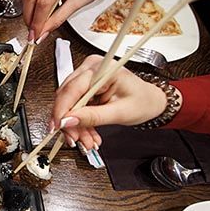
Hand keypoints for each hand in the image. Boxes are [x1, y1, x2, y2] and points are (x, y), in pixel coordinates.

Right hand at [22, 0, 137, 40]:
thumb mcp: (80, 1)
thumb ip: (59, 18)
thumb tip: (42, 32)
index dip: (38, 20)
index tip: (36, 35)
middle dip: (30, 16)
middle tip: (32, 33)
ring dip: (30, 11)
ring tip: (35, 26)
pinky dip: (34, 4)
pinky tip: (37, 16)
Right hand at [51, 55, 168, 148]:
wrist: (151, 101)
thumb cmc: (143, 101)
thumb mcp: (119, 113)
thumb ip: (92, 117)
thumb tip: (68, 121)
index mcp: (102, 69)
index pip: (72, 89)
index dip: (62, 110)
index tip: (58, 127)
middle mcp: (90, 69)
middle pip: (67, 97)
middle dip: (69, 122)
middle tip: (75, 140)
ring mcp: (86, 77)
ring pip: (69, 104)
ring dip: (75, 125)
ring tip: (85, 141)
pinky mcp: (85, 87)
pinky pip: (75, 106)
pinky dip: (79, 122)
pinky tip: (86, 134)